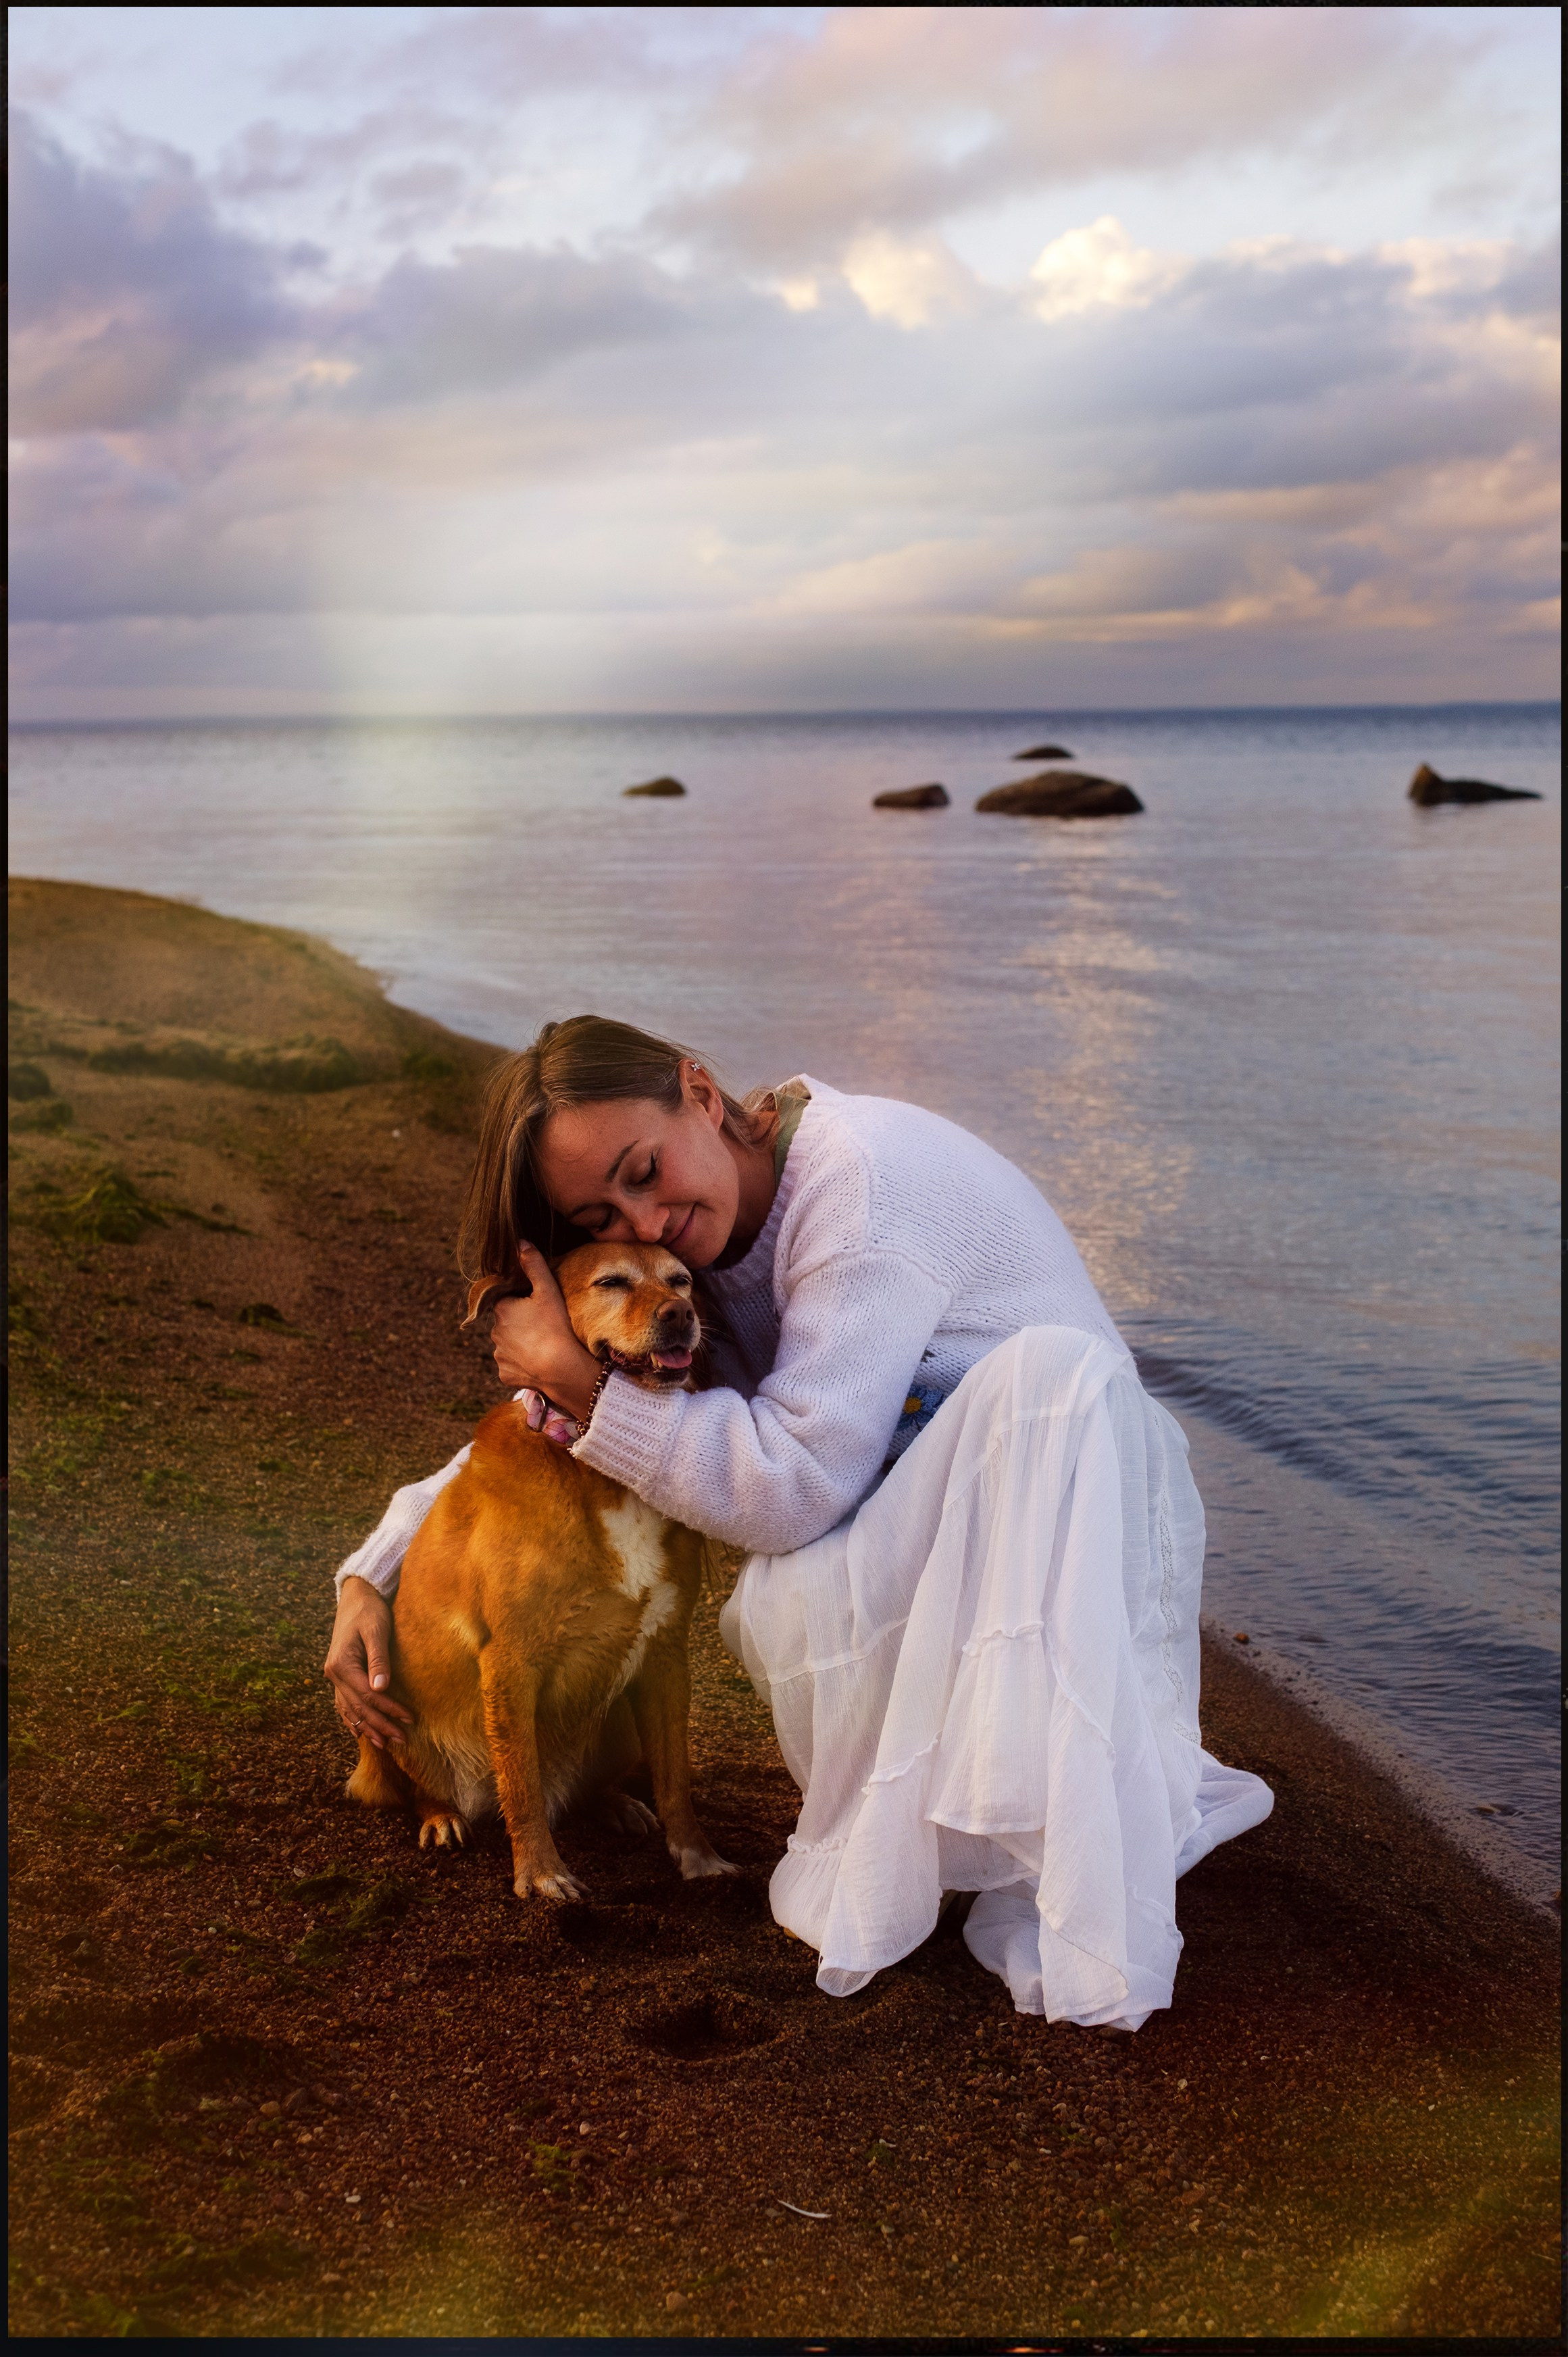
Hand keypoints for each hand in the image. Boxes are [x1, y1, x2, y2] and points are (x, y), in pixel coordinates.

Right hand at [324, 1576, 411, 1749]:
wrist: (357, 1595)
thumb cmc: (370, 1611)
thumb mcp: (376, 1630)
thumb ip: (378, 1659)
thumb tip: (381, 1688)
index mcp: (341, 1664)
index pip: (368, 1695)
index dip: (388, 1709)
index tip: (409, 1719)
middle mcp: (333, 1673)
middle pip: (358, 1707)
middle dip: (380, 1724)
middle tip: (402, 1739)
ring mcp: (334, 1675)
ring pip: (350, 1709)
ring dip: (367, 1727)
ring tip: (385, 1744)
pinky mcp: (340, 1673)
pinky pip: (343, 1702)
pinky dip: (352, 1718)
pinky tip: (359, 1732)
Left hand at [492, 1242, 599, 1418]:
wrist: (563, 1368)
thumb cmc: (557, 1326)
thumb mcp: (548, 1290)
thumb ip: (534, 1264)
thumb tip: (520, 1242)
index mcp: (502, 1309)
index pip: (508, 1301)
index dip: (523, 1303)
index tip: (540, 1309)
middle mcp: (494, 1332)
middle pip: (508, 1323)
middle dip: (521, 1324)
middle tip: (545, 1327)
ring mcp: (499, 1356)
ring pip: (509, 1345)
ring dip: (522, 1345)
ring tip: (544, 1346)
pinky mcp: (505, 1375)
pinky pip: (513, 1366)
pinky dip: (523, 1364)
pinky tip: (539, 1362)